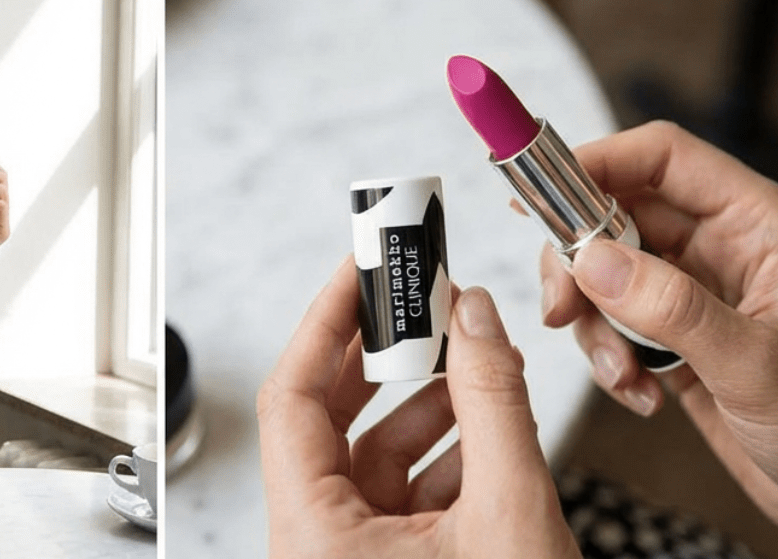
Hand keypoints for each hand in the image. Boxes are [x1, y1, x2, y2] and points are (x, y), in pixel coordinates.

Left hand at [257, 258, 578, 558]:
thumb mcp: (508, 517)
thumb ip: (492, 404)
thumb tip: (476, 314)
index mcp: (311, 535)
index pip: (292, 394)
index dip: (324, 321)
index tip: (355, 269)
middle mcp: (318, 544)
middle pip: (333, 416)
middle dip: (385, 356)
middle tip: (420, 301)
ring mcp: (355, 558)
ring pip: (375, 453)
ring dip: (428, 402)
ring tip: (472, 358)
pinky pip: (405, 492)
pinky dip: (446, 453)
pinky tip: (487, 424)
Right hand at [540, 121, 777, 521]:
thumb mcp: (755, 366)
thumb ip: (673, 308)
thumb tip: (591, 260)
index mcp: (757, 225)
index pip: (664, 158)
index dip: (600, 162)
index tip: (544, 195)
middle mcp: (723, 248)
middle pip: (618, 211)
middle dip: (579, 258)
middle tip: (561, 301)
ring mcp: (695, 292)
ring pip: (606, 269)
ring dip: (592, 320)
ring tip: (619, 370)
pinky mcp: (677, 337)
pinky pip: (615, 322)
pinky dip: (608, 355)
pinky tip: (639, 393)